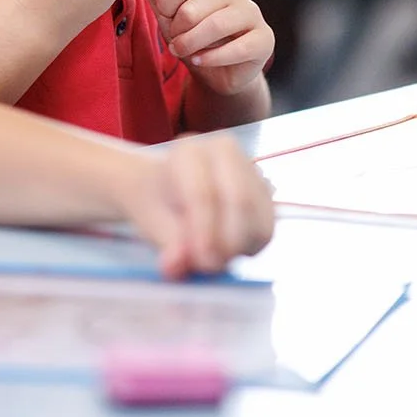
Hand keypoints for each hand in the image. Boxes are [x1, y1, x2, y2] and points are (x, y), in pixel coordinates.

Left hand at [113, 136, 275, 277]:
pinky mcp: (265, 195)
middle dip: (226, 241)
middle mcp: (225, 152)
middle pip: (240, 201)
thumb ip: (167, 241)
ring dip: (238, 248)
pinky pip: (266, 229)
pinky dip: (249, 248)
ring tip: (212, 259)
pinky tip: (227, 252)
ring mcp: (250, 170)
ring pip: (258, 217)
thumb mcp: (151, 220)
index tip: (199, 262)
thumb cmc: (158, 202)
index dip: (203, 230)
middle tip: (209, 267)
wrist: (168, 191)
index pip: (203, 192)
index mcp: (190, 150)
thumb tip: (177, 266)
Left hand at [154, 0, 273, 95]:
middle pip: (191, 9)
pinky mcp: (264, 38)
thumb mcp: (170, 15)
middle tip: (177, 42)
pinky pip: (235, 48)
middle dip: (177, 32)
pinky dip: (211, 58)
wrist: (219, 71)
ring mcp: (251, 12)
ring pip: (214, 26)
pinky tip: (201, 60)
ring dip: (191, 46)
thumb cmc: (194, 38)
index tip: (167, 17)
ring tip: (185, 53)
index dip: (165, 5)